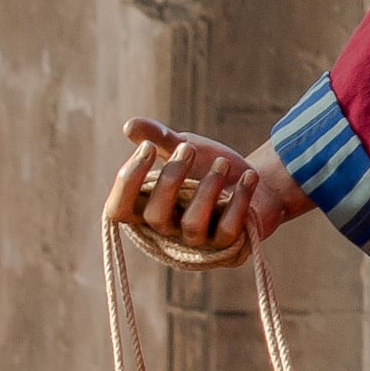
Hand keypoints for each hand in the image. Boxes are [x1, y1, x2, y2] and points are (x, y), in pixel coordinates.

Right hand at [111, 121, 300, 264]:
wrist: (251, 180)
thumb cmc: (206, 166)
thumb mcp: (182, 146)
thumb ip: (158, 138)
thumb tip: (129, 125)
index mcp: (145, 209)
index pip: (118, 209)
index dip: (127, 182)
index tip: (148, 147)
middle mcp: (166, 231)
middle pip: (155, 216)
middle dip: (171, 178)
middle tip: (188, 148)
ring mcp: (196, 241)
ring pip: (192, 224)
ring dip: (208, 188)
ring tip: (223, 161)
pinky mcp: (226, 244)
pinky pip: (229, 229)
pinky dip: (240, 199)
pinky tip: (248, 176)